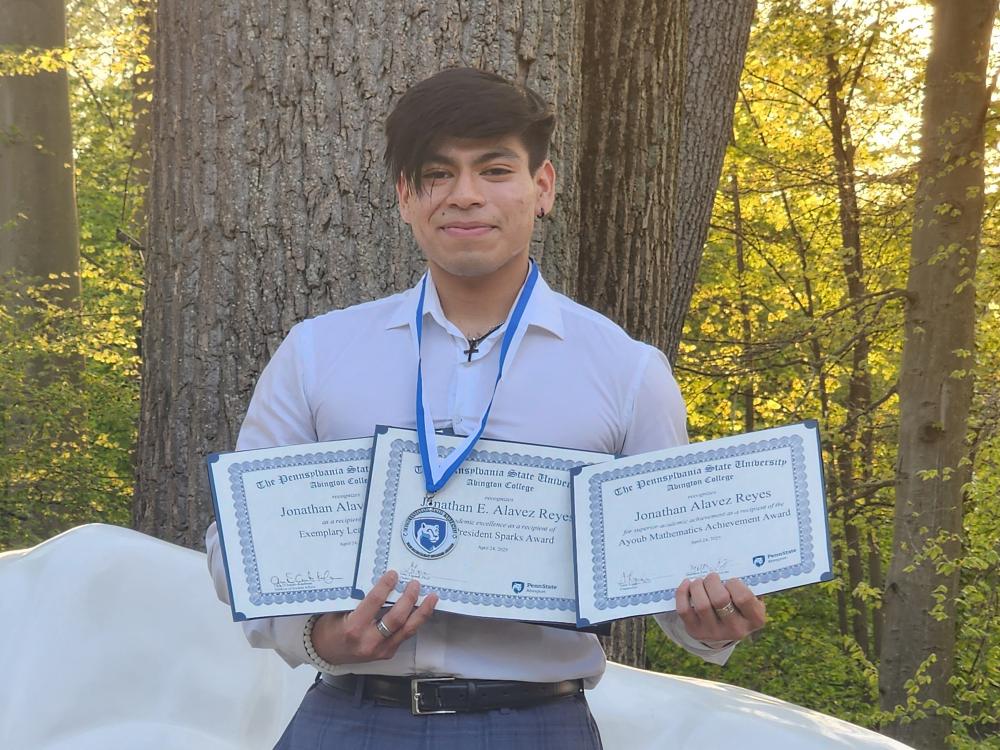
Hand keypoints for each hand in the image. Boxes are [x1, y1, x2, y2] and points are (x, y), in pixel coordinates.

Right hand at [310, 570, 437, 665]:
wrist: (325, 653)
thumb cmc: (331, 627)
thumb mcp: (339, 610)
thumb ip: (359, 599)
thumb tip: (382, 581)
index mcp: (354, 627)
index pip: (374, 602)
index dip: (386, 586)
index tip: (393, 574)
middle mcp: (369, 641)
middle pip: (396, 618)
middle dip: (409, 599)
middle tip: (415, 584)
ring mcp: (380, 650)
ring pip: (407, 630)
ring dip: (421, 612)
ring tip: (432, 598)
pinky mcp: (387, 654)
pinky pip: (405, 636)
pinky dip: (415, 622)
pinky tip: (422, 611)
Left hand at [676, 573, 765, 643]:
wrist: (725, 631)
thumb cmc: (739, 608)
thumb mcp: (752, 601)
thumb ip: (749, 587)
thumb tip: (734, 568)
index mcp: (754, 620)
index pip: (744, 598)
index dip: (734, 584)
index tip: (730, 581)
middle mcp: (736, 629)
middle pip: (720, 600)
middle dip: (712, 581)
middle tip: (711, 577)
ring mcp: (714, 632)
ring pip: (702, 605)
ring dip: (698, 586)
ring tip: (699, 581)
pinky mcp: (695, 631)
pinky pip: (684, 610)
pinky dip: (682, 593)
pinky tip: (687, 585)